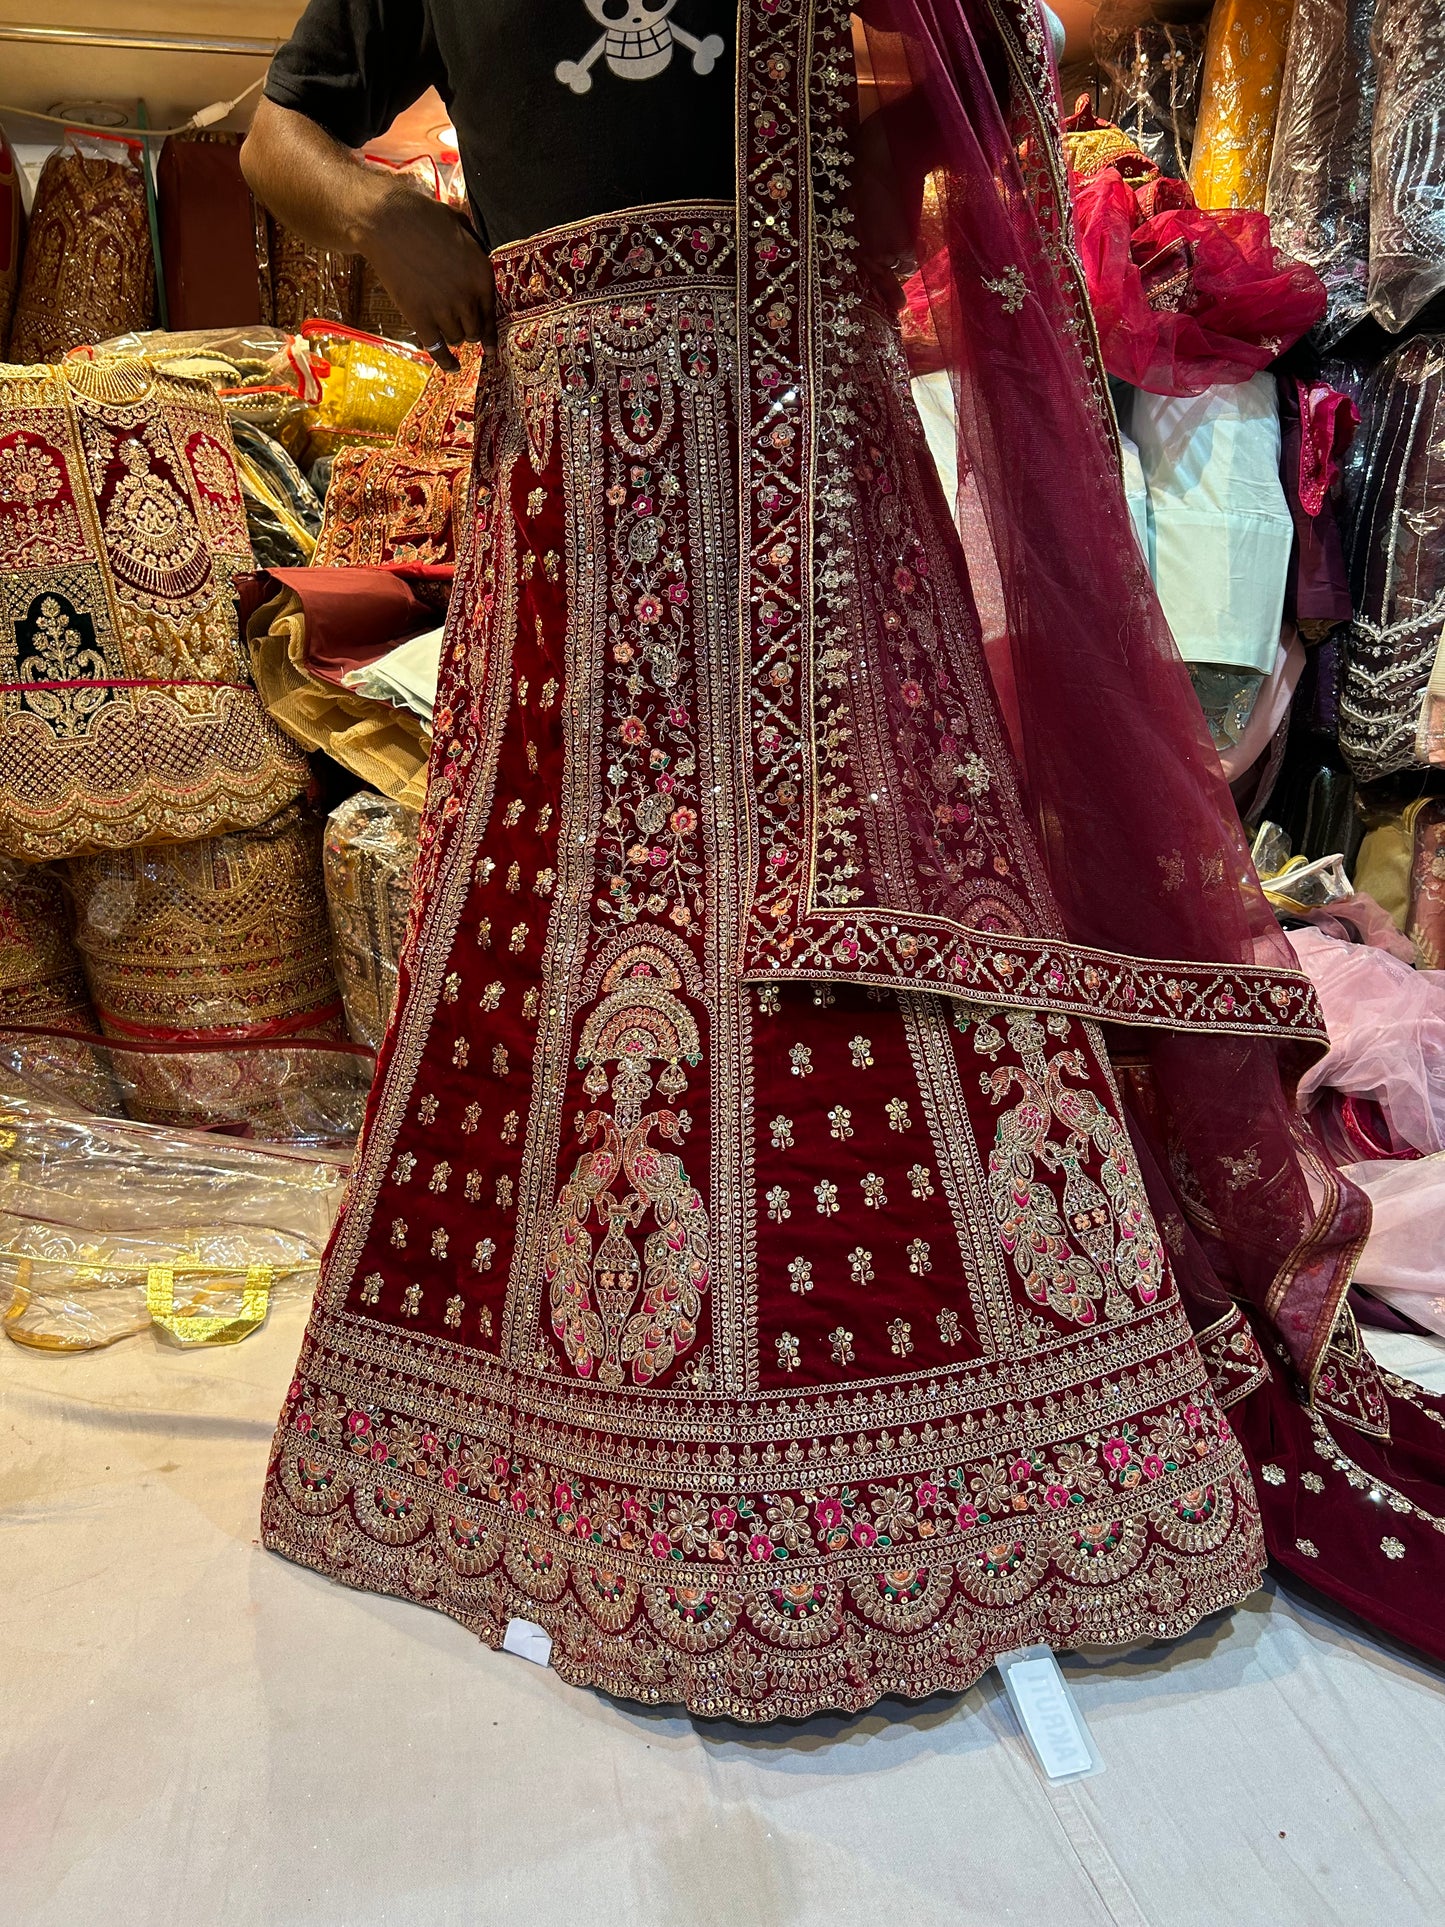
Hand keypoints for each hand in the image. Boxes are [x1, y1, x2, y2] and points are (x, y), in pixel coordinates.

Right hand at [362, 191, 495, 371]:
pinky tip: (454, 368)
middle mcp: (467, 297)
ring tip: (448, 331)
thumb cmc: (422, 217)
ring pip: (458, 339)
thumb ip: (473, 249)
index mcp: (482, 274)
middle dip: (470, 330)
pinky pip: (438, 350)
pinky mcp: (420, 319)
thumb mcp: (460, 227)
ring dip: (454, 336)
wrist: (386, 222)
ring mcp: (444, 310)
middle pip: (476, 330)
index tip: (491, 343)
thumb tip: (477, 258)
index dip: (490, 328)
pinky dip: (447, 362)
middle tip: (465, 330)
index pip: (492, 312)